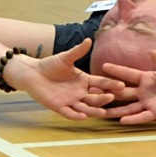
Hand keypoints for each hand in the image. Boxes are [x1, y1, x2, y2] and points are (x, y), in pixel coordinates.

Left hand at [7, 39, 123, 121]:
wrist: (33, 73)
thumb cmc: (50, 65)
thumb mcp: (66, 57)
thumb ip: (78, 51)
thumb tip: (89, 39)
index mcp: (84, 80)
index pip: (100, 83)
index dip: (110, 84)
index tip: (122, 84)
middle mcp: (80, 92)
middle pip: (95, 97)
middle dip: (104, 98)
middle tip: (113, 97)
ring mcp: (70, 101)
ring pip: (86, 108)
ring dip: (94, 110)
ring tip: (103, 112)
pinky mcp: (59, 107)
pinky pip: (70, 113)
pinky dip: (76, 115)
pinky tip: (84, 116)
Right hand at [100, 50, 155, 124]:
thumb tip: (151, 51)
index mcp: (146, 78)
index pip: (128, 74)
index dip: (116, 70)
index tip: (103, 66)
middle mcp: (144, 91)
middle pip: (123, 92)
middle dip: (109, 90)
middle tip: (93, 90)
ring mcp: (148, 102)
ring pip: (128, 107)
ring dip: (115, 109)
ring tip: (101, 111)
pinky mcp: (155, 112)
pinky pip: (141, 116)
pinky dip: (132, 118)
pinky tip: (121, 120)